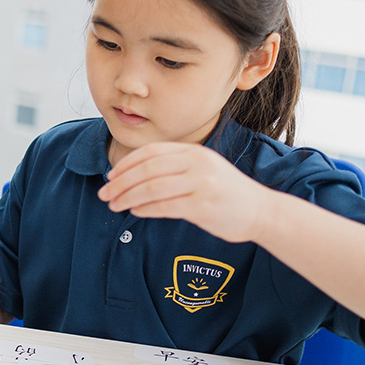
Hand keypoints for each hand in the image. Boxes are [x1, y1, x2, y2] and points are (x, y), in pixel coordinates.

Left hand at [100, 141, 273, 242]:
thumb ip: (173, 168)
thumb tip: (132, 177)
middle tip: (103, 193)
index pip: (151, 152)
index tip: (111, 176)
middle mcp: (197, 163)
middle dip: (121, 182)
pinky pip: (165, 206)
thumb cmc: (225, 192)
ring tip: (114, 205)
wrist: (261, 211)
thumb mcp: (201, 169)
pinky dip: (145, 209)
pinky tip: (135, 212)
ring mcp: (201, 184)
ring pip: (152, 187)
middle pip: (147, 169)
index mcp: (194, 152)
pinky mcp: (204, 205)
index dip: (127, 164)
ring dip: (128, 196)